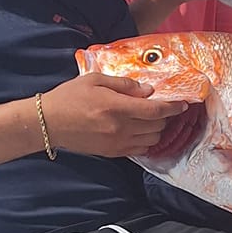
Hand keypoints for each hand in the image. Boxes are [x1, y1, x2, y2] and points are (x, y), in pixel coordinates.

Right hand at [38, 72, 192, 156]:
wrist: (48, 122)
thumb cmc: (70, 96)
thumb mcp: (95, 80)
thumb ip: (124, 85)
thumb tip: (148, 91)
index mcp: (117, 107)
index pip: (155, 111)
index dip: (173, 107)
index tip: (182, 103)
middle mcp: (120, 128)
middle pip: (157, 126)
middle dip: (165, 116)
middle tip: (163, 107)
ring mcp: (117, 143)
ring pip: (152, 139)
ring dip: (157, 129)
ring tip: (152, 119)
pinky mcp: (112, 153)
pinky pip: (140, 150)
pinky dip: (147, 141)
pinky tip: (141, 132)